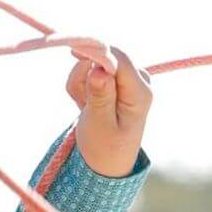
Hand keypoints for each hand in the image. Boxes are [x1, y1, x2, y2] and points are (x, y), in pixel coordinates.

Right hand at [66, 44, 152, 177]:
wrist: (105, 163)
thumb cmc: (105, 149)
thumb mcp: (100, 125)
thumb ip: (101, 97)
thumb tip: (100, 71)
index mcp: (140, 93)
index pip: (118, 58)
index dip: (95, 50)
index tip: (71, 48)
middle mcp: (138, 81)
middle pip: (103, 56)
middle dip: (84, 75)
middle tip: (81, 103)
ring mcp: (126, 78)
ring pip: (91, 62)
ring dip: (80, 83)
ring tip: (84, 109)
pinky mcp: (114, 78)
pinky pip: (88, 70)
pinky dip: (80, 87)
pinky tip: (85, 106)